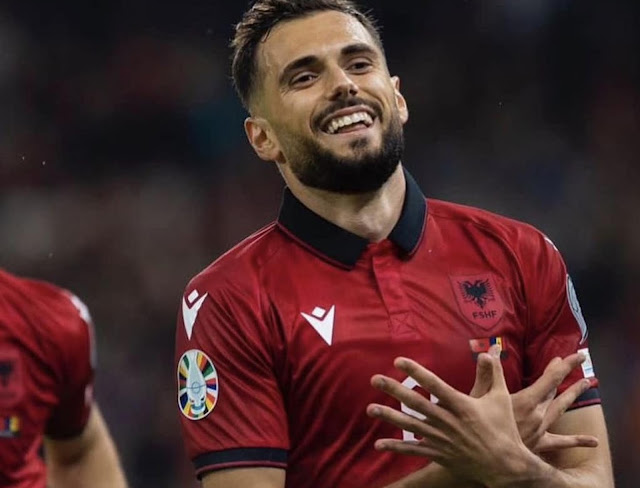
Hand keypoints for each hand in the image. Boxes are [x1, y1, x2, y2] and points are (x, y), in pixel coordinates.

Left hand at [367, 349, 532, 485]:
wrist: (505, 465)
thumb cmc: (504, 428)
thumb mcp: (501, 398)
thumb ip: (493, 373)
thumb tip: (488, 351)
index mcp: (462, 405)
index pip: (434, 384)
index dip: (415, 372)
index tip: (398, 361)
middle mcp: (448, 421)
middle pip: (416, 403)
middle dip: (394, 390)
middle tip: (374, 379)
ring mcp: (441, 439)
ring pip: (410, 426)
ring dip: (389, 417)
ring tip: (370, 409)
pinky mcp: (438, 454)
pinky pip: (413, 450)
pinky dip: (395, 448)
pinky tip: (378, 445)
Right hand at [470, 350, 596, 452]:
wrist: (487, 459)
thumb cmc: (479, 426)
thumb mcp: (479, 396)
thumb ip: (488, 373)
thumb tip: (492, 351)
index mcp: (526, 401)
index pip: (551, 379)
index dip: (564, 365)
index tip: (577, 355)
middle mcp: (537, 414)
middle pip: (555, 390)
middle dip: (564, 374)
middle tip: (576, 361)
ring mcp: (540, 430)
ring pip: (561, 408)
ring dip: (573, 395)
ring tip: (586, 383)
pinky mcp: (539, 444)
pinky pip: (561, 442)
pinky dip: (577, 441)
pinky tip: (594, 442)